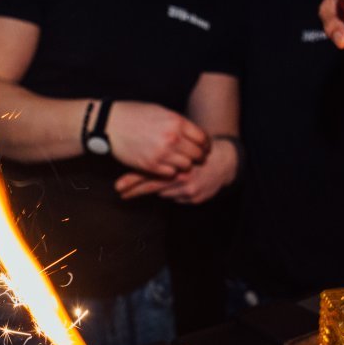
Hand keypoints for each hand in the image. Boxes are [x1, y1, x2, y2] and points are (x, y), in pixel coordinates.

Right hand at [107, 101, 210, 176]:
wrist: (109, 124)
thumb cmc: (134, 114)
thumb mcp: (161, 112)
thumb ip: (178, 123)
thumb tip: (192, 133)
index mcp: (177, 122)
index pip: (202, 138)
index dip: (206, 144)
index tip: (205, 147)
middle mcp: (172, 138)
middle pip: (197, 154)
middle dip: (199, 156)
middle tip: (197, 158)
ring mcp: (162, 153)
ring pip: (186, 166)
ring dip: (185, 164)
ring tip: (181, 161)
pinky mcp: (151, 166)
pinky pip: (171, 173)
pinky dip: (171, 170)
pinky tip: (167, 165)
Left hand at [115, 138, 238, 203]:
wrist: (225, 162)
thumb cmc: (198, 151)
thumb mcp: (182, 146)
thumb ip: (164, 154)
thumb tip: (140, 160)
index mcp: (177, 162)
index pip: (150, 173)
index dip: (133, 180)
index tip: (118, 187)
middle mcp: (182, 177)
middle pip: (153, 186)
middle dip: (134, 190)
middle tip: (119, 191)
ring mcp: (188, 190)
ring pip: (164, 192)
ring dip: (159, 187)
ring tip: (165, 179)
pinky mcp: (194, 198)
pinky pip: (176, 198)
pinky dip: (173, 192)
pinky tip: (180, 184)